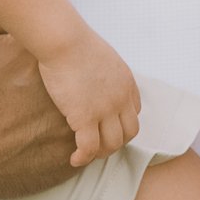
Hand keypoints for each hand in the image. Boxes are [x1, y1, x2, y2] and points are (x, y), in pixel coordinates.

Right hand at [35, 30, 140, 167]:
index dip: (121, 123)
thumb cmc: (75, 43)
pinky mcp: (85, 117)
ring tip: (86, 153)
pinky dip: (84, 158)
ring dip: (100, 153)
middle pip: (129, 132)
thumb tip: (94, 80)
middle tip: (98, 145)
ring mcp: (105, 109)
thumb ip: (105, 73)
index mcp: (127, 82)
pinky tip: (74, 159)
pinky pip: (89, 147)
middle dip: (115, 142)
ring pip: (112, 144)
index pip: (134, 112)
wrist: (64, 40)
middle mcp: (121, 98)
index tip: (107, 127)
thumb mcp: (103, 57)